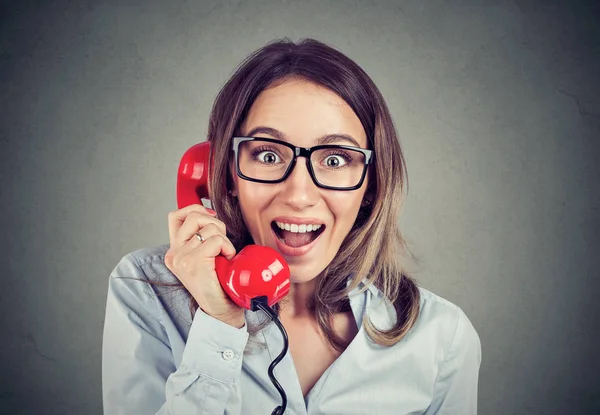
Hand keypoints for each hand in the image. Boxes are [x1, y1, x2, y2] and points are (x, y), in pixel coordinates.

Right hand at [164, 204, 244, 327]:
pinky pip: (217, 240)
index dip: (196, 210)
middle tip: (221, 243)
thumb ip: (200, 239)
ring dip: (224, 239)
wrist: (221, 310)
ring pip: (209, 228)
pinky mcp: (193, 262)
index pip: (176, 216)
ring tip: (224, 256)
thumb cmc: (218, 283)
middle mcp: (174, 253)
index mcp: (174, 251)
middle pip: (194, 216)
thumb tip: (211, 215)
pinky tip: (226, 260)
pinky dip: (227, 247)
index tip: (211, 218)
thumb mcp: (204, 257)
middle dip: (214, 223)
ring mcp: (182, 258)